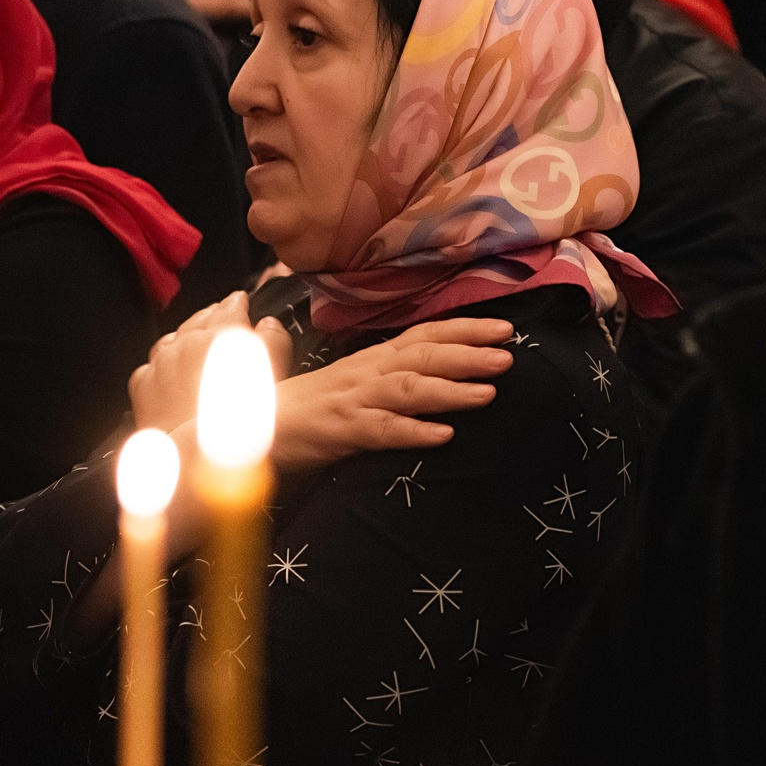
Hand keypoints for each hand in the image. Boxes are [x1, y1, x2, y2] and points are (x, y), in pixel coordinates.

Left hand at [128, 293, 288, 432]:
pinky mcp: (144, 385)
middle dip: (213, 319)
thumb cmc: (240, 422)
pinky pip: (152, 367)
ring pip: (174, 340)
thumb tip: (268, 324)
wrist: (200, 458)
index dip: (239, 303)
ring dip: (187, 341)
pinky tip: (171, 374)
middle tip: (223, 324)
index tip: (242, 304)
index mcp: (222, 333)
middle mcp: (188, 342)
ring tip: (198, 349)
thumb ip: (274, 341)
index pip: (231, 305)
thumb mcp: (274, 373)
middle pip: (201, 319)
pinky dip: (162, 367)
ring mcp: (162, 362)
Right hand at [268, 318, 512, 471]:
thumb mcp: (356, 381)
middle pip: (422, 355)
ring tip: (487, 393)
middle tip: (508, 355)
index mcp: (374, 358)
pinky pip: (381, 430)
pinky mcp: (341, 430)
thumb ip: (393, 373)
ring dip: (449, 390)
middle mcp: (368, 371)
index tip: (504, 329)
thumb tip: (440, 369)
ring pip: (407, 389)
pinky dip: (412, 431)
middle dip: (468, 354)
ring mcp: (354, 399)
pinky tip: (443, 436)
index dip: (464, 329)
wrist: (258, 425)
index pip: (424, 335)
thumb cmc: (312, 406)